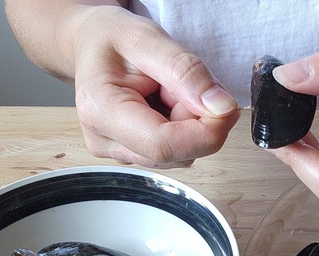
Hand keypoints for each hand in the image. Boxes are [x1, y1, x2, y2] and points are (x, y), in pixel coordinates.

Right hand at [70, 6, 239, 166]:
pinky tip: (164, 105)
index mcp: (100, 110)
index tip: (225, 107)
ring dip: (190, 123)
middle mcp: (105, 140)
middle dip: (197, 120)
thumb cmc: (111, 39)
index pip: (164, 145)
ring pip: (182, 154)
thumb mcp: (149, 38)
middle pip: (178, 152)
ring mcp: (119, 152)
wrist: (92, 44)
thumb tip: (221, 107)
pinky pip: (177, 152)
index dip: (206, 132)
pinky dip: (182, 128)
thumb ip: (187, 71)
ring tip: (166, 91)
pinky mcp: (133, 155)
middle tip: (179, 84)